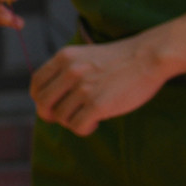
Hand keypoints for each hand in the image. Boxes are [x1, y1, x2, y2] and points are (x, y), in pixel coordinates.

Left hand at [29, 36, 168, 135]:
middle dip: (50, 115)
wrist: (148, 57)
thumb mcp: (84, 56)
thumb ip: (66, 71)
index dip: (39, 98)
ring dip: (72, 122)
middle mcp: (70, 71)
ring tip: (88, 117)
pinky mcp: (98, 104)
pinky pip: (77, 126)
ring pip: (61, 117)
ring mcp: (84, 88)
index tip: (49, 106)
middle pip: (43, 102)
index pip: (37, 82)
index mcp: (64, 58)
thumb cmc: (118, 60)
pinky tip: (95, 123)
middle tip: (65, 118)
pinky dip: (84, 129)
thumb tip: (49, 99)